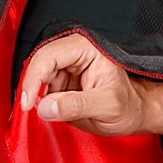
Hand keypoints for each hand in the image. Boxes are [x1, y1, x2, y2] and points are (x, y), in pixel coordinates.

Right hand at [20, 33, 162, 136]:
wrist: (134, 113)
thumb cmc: (129, 105)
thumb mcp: (107, 106)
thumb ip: (76, 105)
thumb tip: (45, 107)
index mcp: (86, 49)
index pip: (48, 56)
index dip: (33, 79)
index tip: (28, 102)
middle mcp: (74, 53)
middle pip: (39, 65)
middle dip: (34, 89)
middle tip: (33, 110)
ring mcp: (66, 67)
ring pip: (38, 79)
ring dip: (39, 98)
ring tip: (61, 112)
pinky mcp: (61, 82)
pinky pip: (42, 90)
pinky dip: (42, 103)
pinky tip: (57, 111)